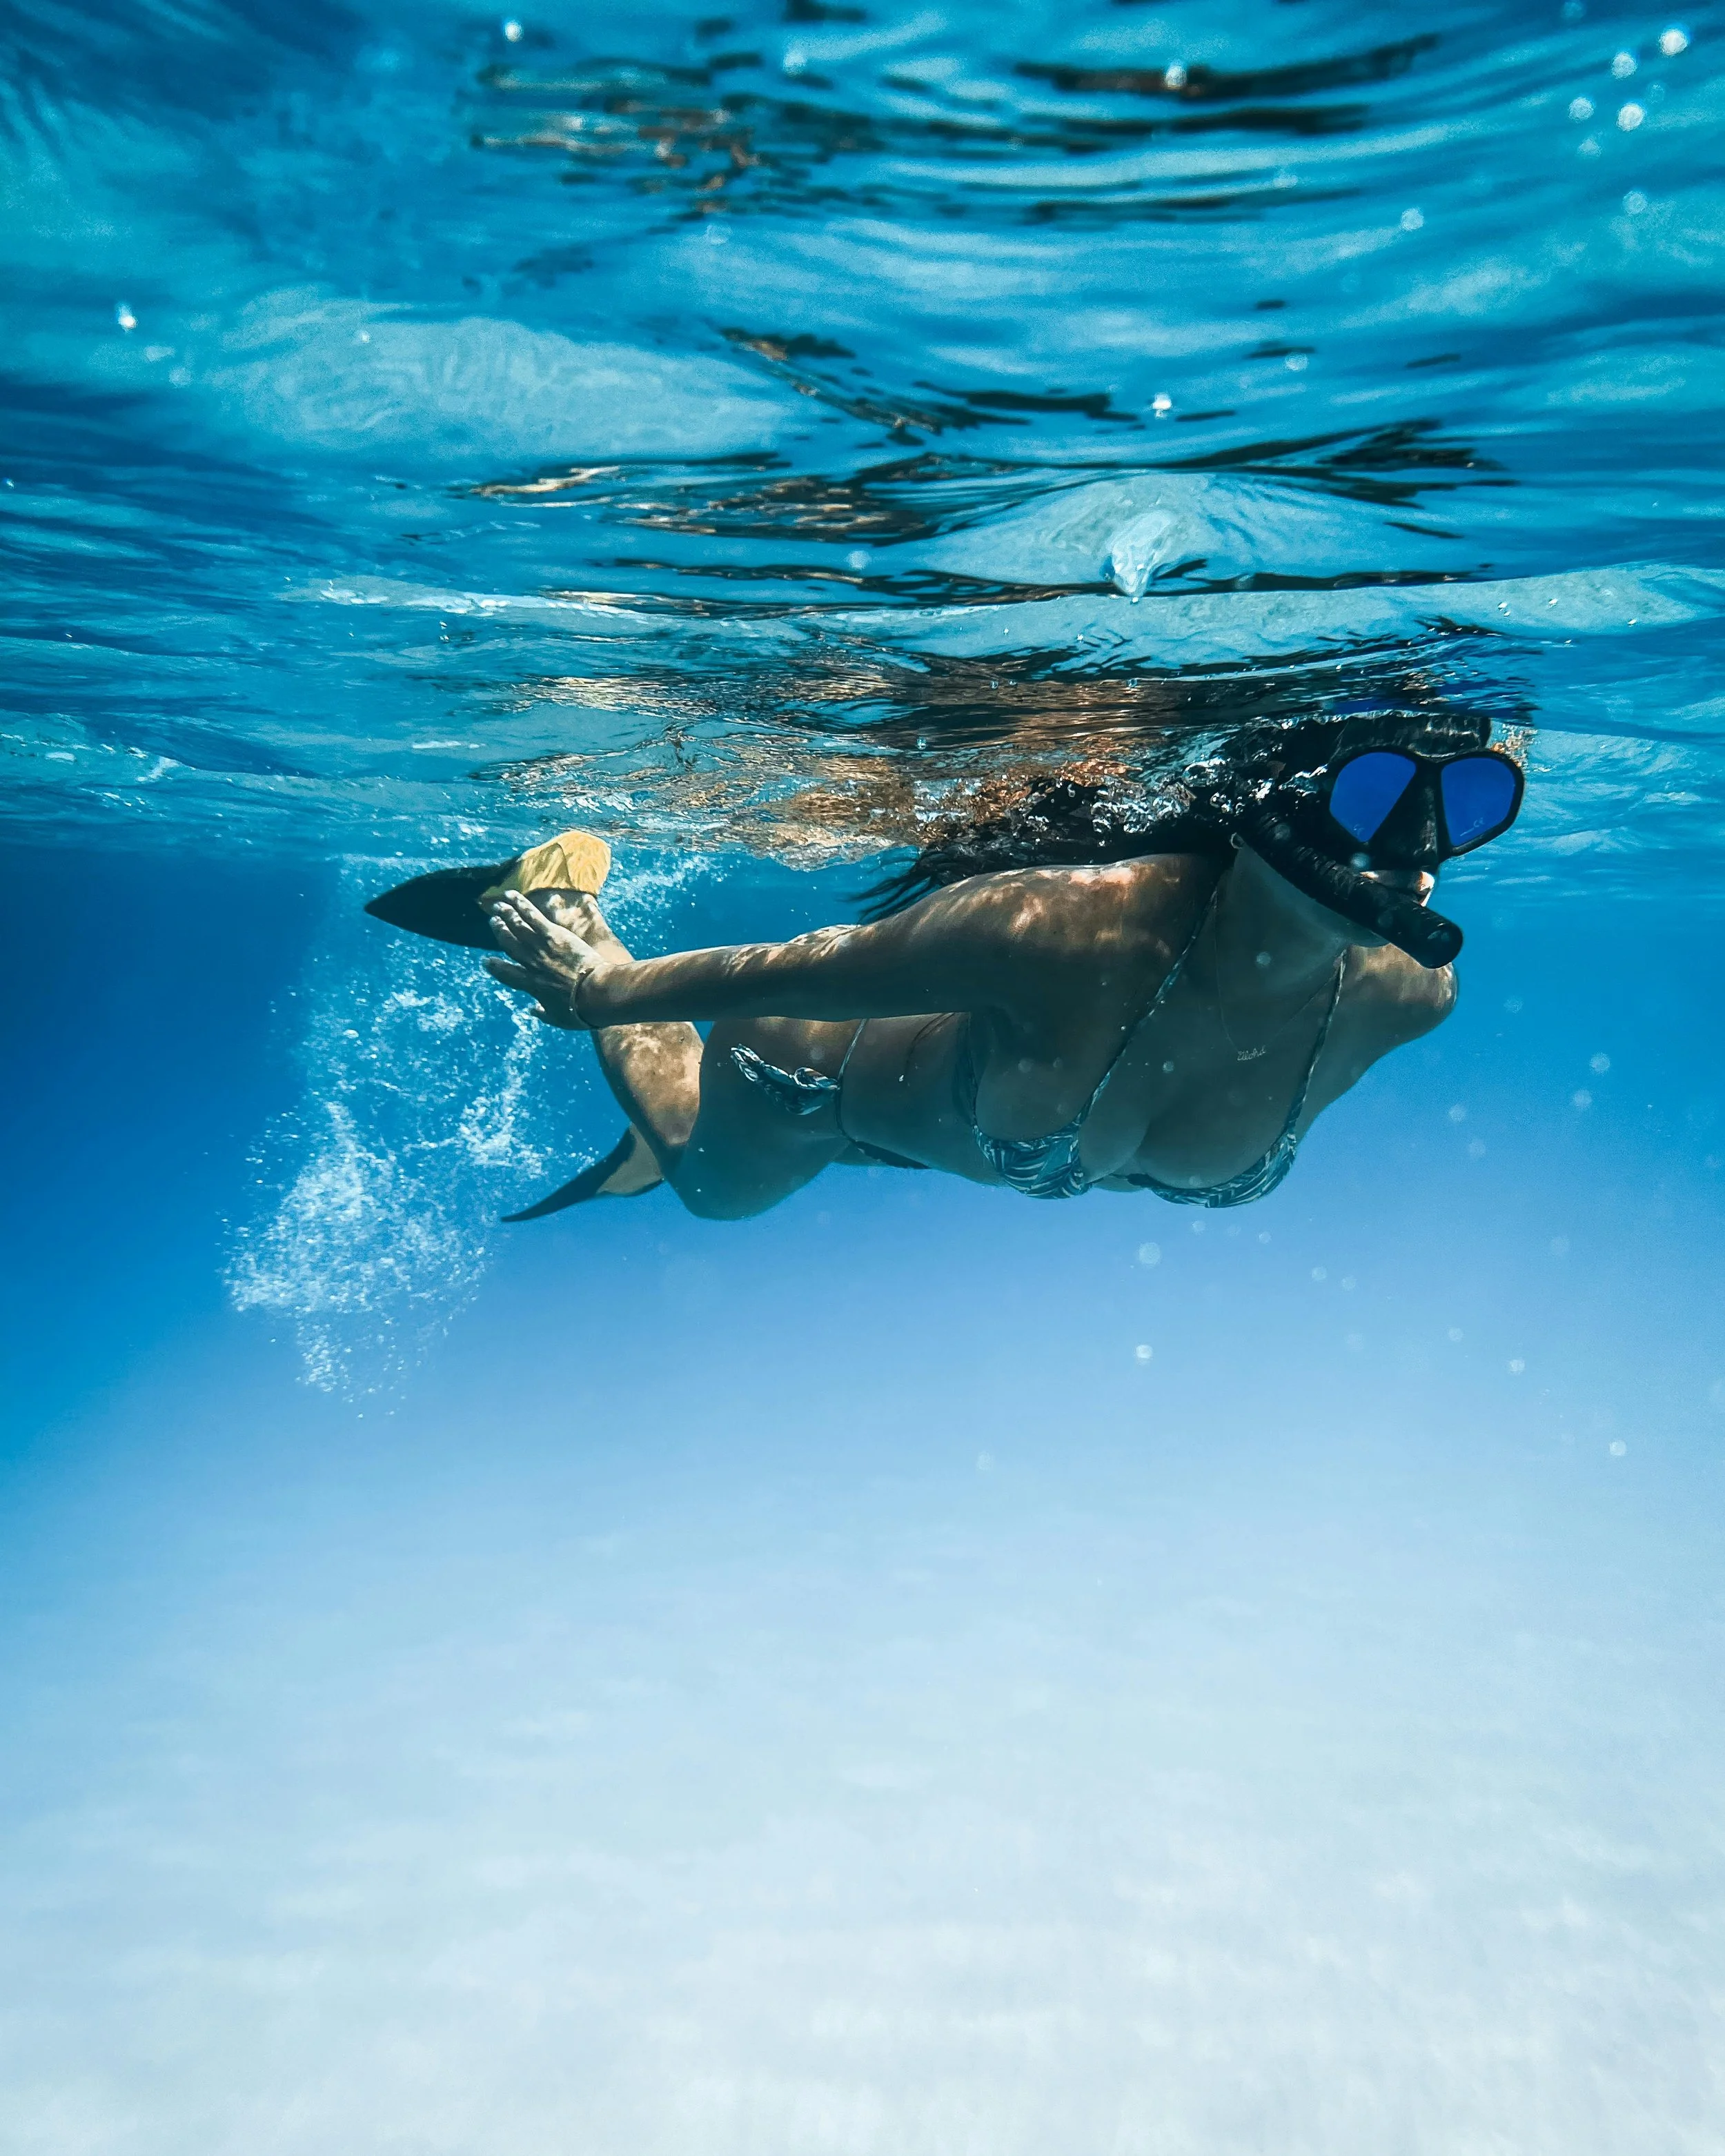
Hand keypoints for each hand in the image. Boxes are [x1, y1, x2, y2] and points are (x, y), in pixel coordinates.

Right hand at [484, 890, 612, 1029]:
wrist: (594, 993)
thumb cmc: (580, 1009)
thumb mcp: (559, 1018)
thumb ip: (543, 1013)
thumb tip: (533, 1011)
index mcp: (530, 985)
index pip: (506, 974)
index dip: (495, 967)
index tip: (486, 962)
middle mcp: (531, 964)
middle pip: (509, 944)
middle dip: (500, 932)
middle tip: (493, 922)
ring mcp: (540, 948)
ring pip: (517, 927)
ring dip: (506, 915)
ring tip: (498, 906)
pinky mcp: (553, 935)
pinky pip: (532, 917)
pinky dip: (520, 905)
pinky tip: (512, 896)